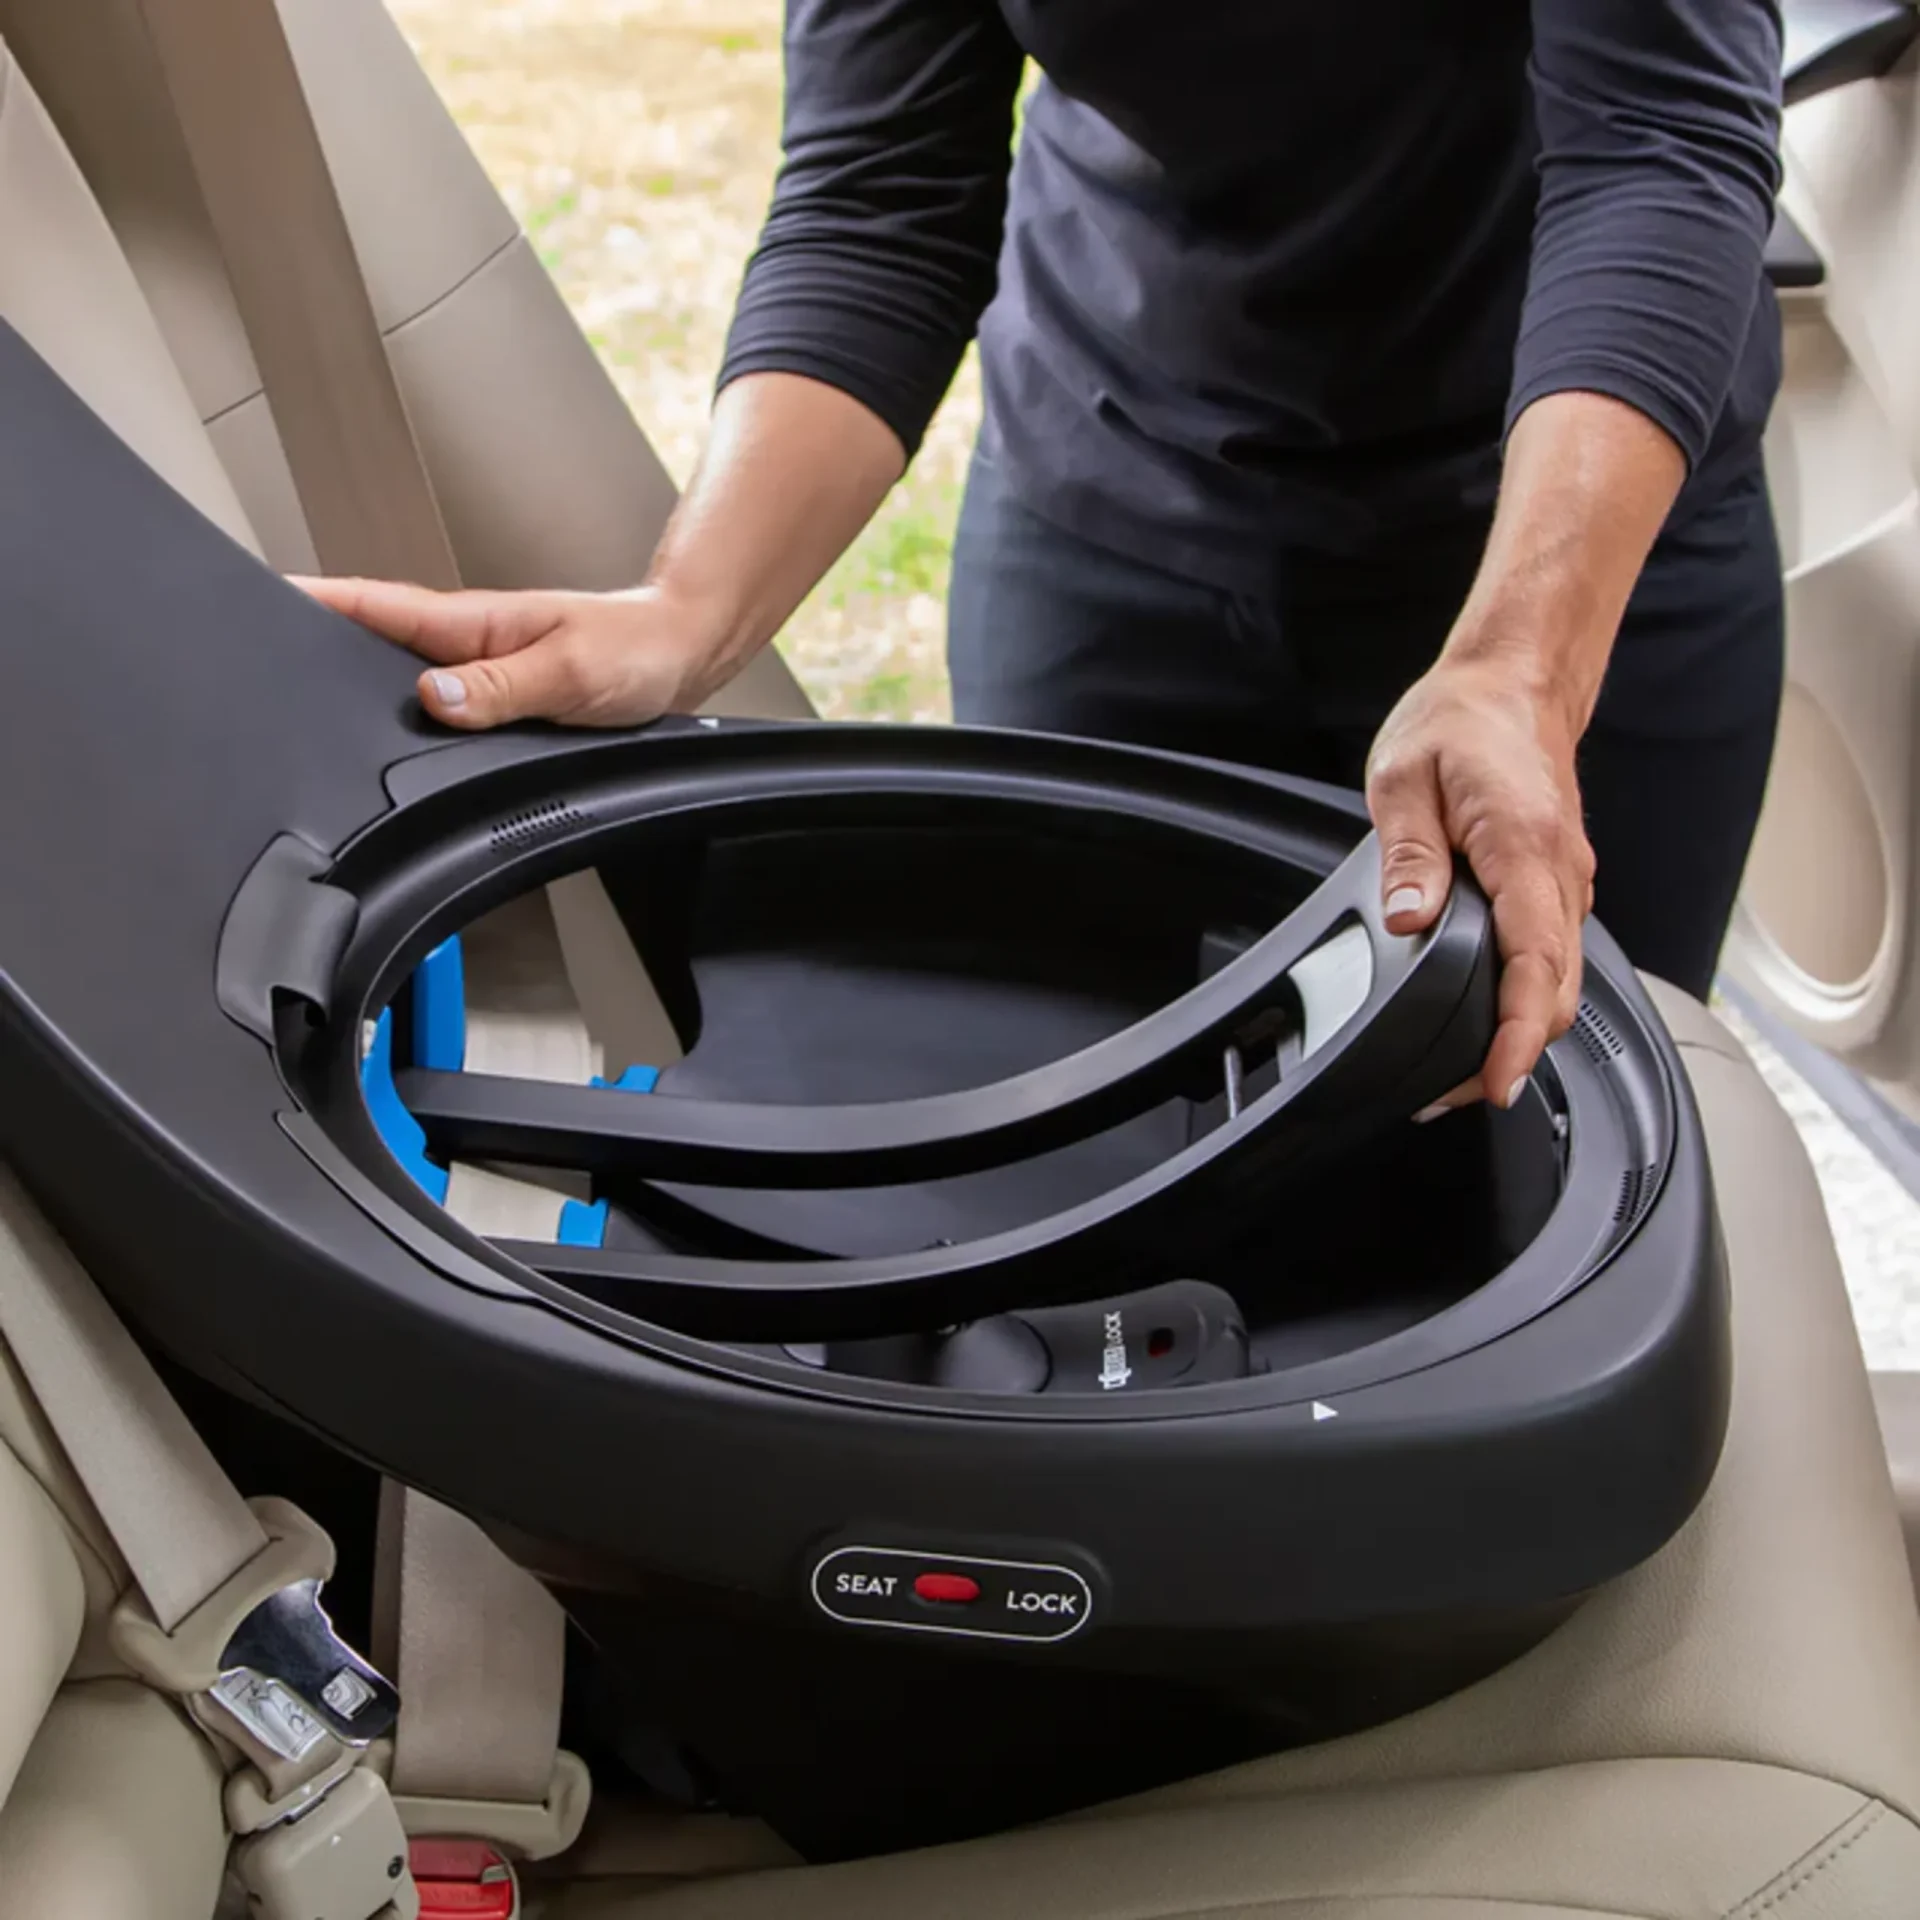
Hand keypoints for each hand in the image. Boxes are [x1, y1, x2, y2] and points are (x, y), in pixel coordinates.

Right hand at [291, 576, 729, 728]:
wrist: (680, 655)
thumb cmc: (636, 654)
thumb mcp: (570, 673)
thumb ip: (501, 687)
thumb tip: (434, 699)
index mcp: (472, 624)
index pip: (372, 604)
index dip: (312, 601)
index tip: (255, 600)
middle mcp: (467, 642)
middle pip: (369, 636)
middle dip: (310, 643)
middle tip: (252, 660)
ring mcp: (479, 665)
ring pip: (398, 669)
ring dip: (353, 679)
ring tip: (297, 697)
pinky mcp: (497, 692)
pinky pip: (436, 698)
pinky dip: (404, 709)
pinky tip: (389, 732)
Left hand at [1364, 653, 1594, 1111]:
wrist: (1511, 685)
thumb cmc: (1460, 721)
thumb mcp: (1403, 777)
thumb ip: (1407, 852)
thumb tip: (1408, 916)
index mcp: (1523, 843)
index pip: (1535, 961)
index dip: (1517, 1033)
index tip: (1495, 1081)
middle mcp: (1560, 870)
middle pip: (1558, 989)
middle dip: (1514, 1053)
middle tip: (1453, 1097)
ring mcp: (1567, 879)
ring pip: (1562, 980)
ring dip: (1523, 1032)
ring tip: (1463, 1073)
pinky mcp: (1558, 883)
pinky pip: (1554, 956)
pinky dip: (1529, 998)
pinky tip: (1488, 1019)